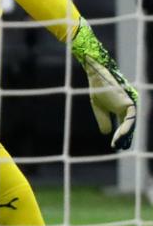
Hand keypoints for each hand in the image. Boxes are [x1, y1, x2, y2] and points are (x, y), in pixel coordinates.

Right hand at [71, 19, 138, 149]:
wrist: (96, 77)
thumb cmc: (97, 89)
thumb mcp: (98, 108)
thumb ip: (103, 120)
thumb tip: (107, 134)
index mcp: (120, 108)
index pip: (123, 125)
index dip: (120, 135)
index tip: (115, 145)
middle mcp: (127, 108)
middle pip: (129, 126)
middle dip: (124, 138)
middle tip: (119, 148)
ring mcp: (129, 105)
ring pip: (130, 124)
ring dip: (125, 135)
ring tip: (119, 145)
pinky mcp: (128, 103)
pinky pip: (129, 119)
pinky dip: (126, 128)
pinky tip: (120, 136)